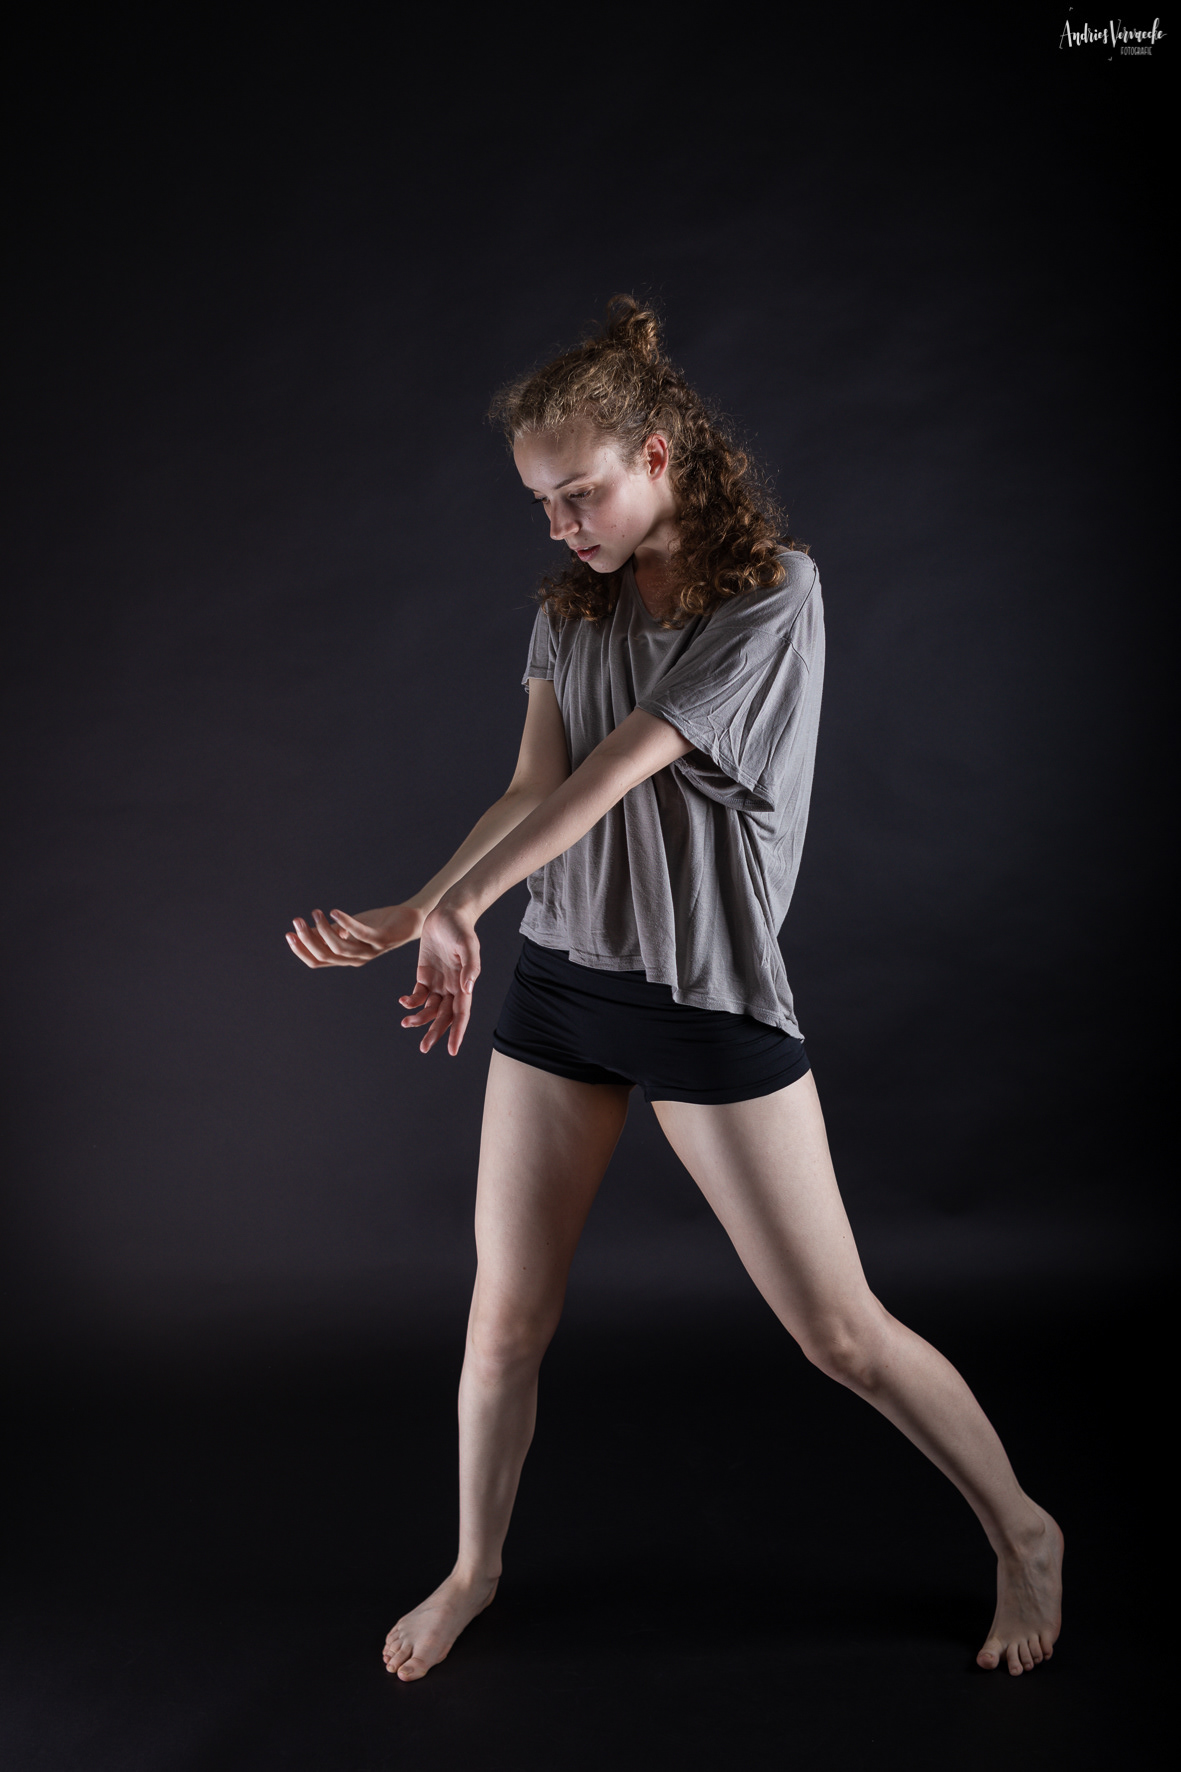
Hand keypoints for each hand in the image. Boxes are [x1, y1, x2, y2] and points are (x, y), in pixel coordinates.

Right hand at [286, 903, 423, 968]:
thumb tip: (302, 931)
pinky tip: (333, 912)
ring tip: (315, 913)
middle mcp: (357, 958)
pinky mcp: (382, 938)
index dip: (302, 950)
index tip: (288, 934)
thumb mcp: (348, 928)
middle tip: (296, 921)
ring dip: (323, 930)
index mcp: (347, 957)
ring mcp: (370, 950)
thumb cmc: (377, 923)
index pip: (318, 961)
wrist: (409, 920)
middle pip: (326, 955)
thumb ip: (328, 932)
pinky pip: (360, 933)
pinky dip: (345, 923)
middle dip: (307, 939)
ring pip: (340, 947)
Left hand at [398, 898, 480, 1055]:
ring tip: (405, 1023)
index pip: (462, 1014)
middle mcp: (452, 987)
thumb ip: (470, 967)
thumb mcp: (468, 945)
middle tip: (423, 1049)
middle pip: (444, 1017)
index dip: (457, 1033)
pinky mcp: (424, 975)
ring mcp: (438, 982)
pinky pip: (418, 995)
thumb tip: (468, 990)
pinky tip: (403, 1002)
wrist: (447, 913)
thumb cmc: (460, 928)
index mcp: (464, 984)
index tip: (452, 1051)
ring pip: (429, 1009)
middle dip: (434, 1033)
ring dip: (419, 1019)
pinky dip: (410, 1002)